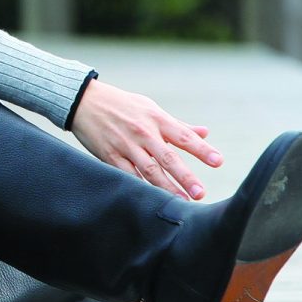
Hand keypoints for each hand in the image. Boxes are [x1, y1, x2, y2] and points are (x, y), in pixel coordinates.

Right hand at [68, 78, 221, 199]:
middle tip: (200, 193)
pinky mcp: (110, 156)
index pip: (184, 136)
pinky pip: (127, 174)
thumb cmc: (122, 105)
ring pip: (149, 170)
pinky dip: (140, 186)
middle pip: (168, 157)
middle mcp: (143, 132)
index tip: (218, 161)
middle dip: (185, 176)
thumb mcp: (150, 108)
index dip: (201, 149)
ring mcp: (126, 145)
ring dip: (166, 187)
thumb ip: (177, 125)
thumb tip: (205, 132)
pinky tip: (150, 198)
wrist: (83, 101)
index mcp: (156, 119)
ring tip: (182, 201)